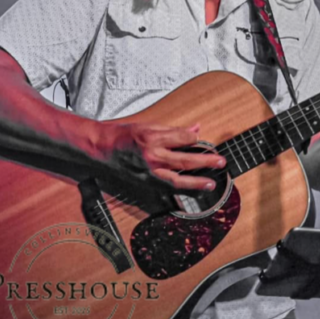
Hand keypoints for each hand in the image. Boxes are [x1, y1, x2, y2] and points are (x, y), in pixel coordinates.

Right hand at [94, 122, 224, 191]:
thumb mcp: (147, 126)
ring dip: (196, 183)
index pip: (181, 138)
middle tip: (220, 162)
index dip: (193, 137)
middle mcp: (150, 157)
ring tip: (210, 183)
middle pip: (184, 161)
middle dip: (205, 162)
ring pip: (177, 180)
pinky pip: (166, 189)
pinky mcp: (144, 184)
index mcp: (151, 138)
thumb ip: (173, 130)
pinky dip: (181, 191)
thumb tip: (196, 128)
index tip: (200, 137)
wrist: (99, 150)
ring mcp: (147, 173)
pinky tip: (192, 192)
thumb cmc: (122, 136)